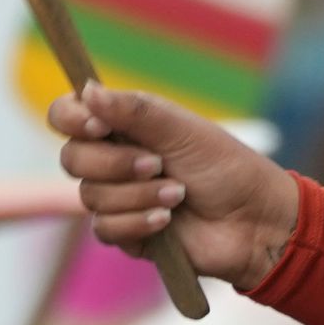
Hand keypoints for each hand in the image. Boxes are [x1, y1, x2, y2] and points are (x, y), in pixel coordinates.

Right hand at [49, 87, 302, 287]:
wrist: (255, 220)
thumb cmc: (227, 168)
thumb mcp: (183, 131)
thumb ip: (136, 110)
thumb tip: (88, 91)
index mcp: (124, 127)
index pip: (67, 116)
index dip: (70, 119)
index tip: (97, 125)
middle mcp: (114, 160)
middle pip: (72, 158)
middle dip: (115, 163)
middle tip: (158, 164)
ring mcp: (118, 198)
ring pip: (90, 196)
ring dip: (137, 195)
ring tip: (178, 194)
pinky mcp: (126, 233)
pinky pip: (105, 228)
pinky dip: (139, 221)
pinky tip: (168, 221)